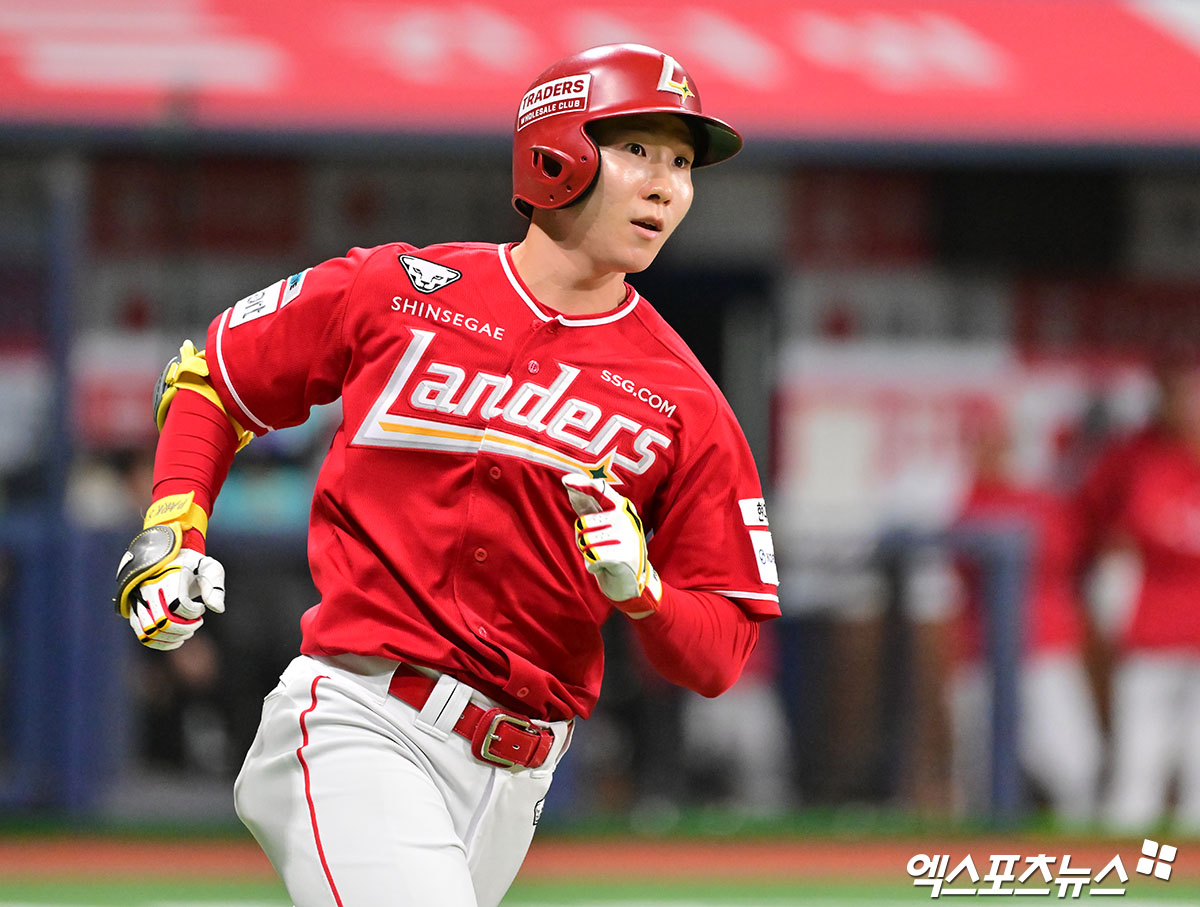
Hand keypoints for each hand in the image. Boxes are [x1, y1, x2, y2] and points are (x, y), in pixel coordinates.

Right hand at [115, 524, 225, 650]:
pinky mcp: (133, 611)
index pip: (179, 604)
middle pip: (164, 622)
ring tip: (187, 632)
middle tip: (196, 622)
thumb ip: (215, 586)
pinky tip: (177, 641)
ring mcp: (138, 601)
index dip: (194, 611)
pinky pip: (142, 635)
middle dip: (185, 627)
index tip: (201, 607)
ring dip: (172, 638)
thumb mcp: (207, 567)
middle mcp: (148, 589)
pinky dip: (160, 643)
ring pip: (150, 632)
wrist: (163, 556)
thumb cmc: (190, 564)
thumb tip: (218, 609)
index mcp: (167, 577)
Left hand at [562, 474, 661, 617]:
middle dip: (583, 538)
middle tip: (600, 546)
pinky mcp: (623, 557)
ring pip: (585, 543)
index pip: (601, 490)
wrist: (634, 582)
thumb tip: (568, 481)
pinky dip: (593, 566)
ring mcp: (626, 537)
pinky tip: (605, 567)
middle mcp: (626, 518)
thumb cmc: (613, 548)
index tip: (565, 480)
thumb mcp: (604, 524)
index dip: (582, 485)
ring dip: (588, 553)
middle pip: (583, 523)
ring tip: (604, 556)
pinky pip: (591, 559)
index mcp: (622, 507)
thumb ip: (588, 504)